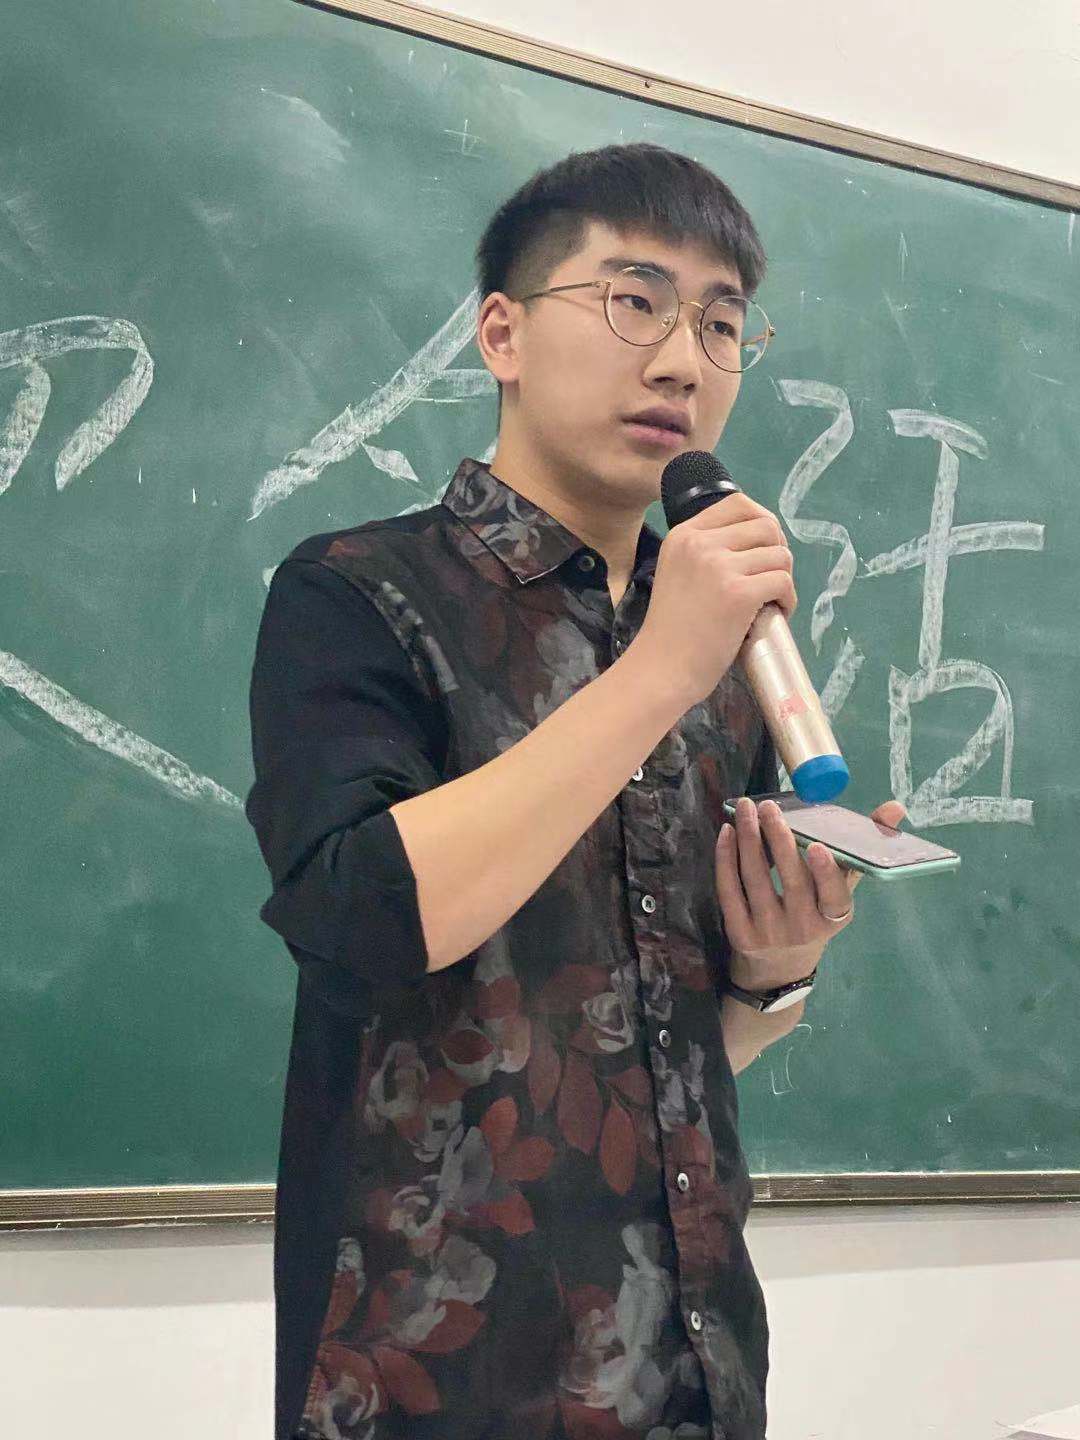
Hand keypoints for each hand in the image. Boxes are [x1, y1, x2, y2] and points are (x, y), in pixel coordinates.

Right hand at [630, 493, 796, 710]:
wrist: (661, 668)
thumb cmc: (672, 630)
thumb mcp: (678, 572)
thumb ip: (706, 551)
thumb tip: (759, 540)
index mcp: (684, 534)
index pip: (738, 503)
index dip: (761, 524)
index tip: (762, 552)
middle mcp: (701, 543)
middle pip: (767, 526)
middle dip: (777, 553)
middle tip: (769, 580)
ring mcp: (720, 566)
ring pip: (780, 555)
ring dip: (783, 579)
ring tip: (770, 602)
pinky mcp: (739, 593)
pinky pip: (783, 581)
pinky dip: (788, 599)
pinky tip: (775, 614)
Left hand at [715, 795, 907, 989]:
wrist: (780, 968)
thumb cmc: (815, 915)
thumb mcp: (841, 890)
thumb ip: (861, 849)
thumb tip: (895, 807)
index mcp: (834, 916)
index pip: (834, 895)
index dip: (825, 872)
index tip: (816, 845)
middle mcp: (803, 928)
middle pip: (790, 879)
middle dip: (778, 838)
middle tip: (768, 806)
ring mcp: (769, 932)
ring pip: (755, 879)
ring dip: (747, 839)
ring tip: (744, 808)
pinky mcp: (739, 933)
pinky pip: (729, 890)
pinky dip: (726, 858)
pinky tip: (727, 832)